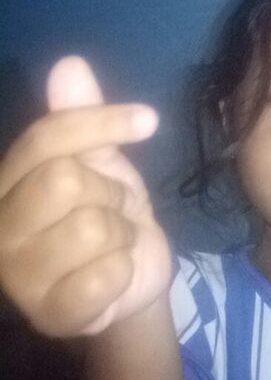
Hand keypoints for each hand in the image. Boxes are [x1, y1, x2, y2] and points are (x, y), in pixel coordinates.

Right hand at [0, 57, 171, 336]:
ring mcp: (18, 278)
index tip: (148, 120)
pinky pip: (104, 276)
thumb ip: (80, 114)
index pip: (45, 138)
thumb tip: (69, 64)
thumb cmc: (107, 208)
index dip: (101, 122)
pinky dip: (124, 268)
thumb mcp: (99, 156)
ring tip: (115, 242)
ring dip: (122, 231)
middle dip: (111, 190)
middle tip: (116, 207)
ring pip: (91, 227)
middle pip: (65, 181)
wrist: (130, 273)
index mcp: (5, 183)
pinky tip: (115, 274)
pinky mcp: (50, 315)